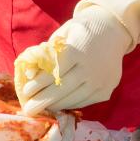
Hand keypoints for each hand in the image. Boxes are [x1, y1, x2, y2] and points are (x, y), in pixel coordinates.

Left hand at [14, 6, 132, 115]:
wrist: (114, 31)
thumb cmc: (82, 30)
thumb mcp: (63, 34)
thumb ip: (47, 53)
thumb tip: (30, 74)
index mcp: (78, 50)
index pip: (54, 71)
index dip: (39, 84)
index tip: (25, 92)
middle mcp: (91, 68)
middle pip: (62, 89)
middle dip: (42, 101)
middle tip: (28, 110)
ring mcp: (100, 82)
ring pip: (72, 99)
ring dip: (54, 105)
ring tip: (40, 107)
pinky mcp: (106, 91)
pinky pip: (83, 102)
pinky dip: (68, 104)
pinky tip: (57, 104)